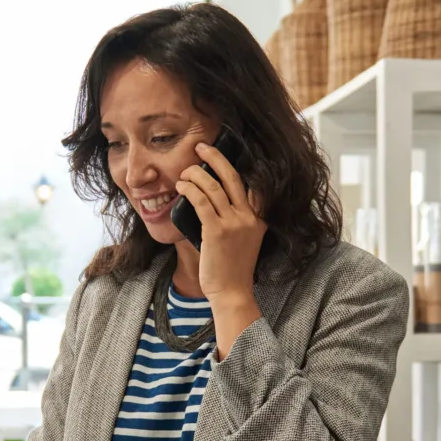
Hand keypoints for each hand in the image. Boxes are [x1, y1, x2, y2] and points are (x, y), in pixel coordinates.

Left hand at [180, 142, 266, 341]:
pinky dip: (189, 189)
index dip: (236, 165)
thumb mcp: (244, 240)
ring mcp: (234, 223)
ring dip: (195, 174)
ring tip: (184, 172)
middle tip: (201, 147)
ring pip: (213, 186)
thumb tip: (213, 198)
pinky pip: (201, 201)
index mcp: (259, 218)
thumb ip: (237, 219)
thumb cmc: (232, 268)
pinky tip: (181, 186)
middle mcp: (249, 217)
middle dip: (215, 157)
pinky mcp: (216, 231)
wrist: (232, 292)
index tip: (222, 155)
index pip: (252, 183)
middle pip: (232, 176)